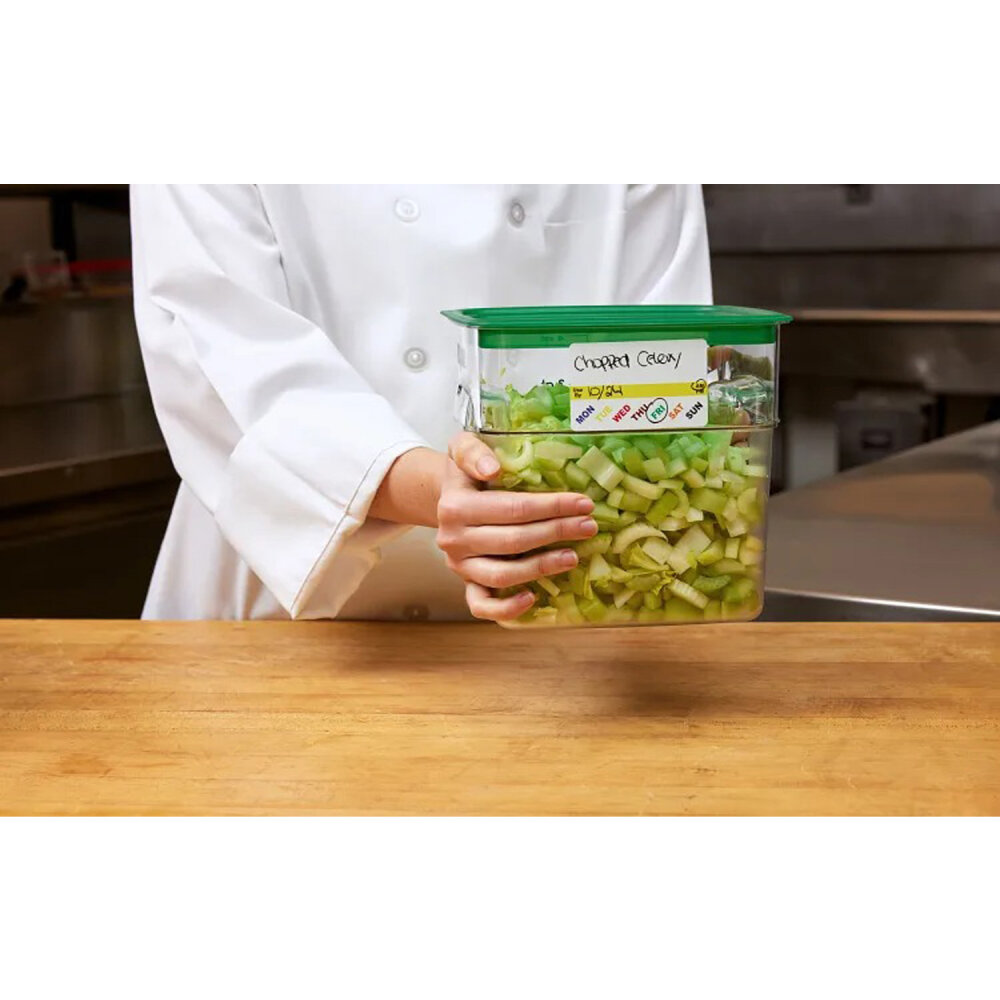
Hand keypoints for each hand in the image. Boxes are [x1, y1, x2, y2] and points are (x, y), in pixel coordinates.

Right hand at [437, 432, 597, 620]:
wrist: (446, 496)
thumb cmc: (466, 473)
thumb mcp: (462, 448)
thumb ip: (473, 452)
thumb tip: (493, 469)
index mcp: (455, 506)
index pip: (512, 509)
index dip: (551, 507)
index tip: (583, 504)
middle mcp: (454, 539)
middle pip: (514, 541)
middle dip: (556, 532)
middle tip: (588, 526)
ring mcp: (459, 565)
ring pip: (502, 575)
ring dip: (542, 567)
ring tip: (573, 556)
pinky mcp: (465, 583)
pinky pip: (481, 605)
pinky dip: (506, 608)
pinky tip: (532, 598)